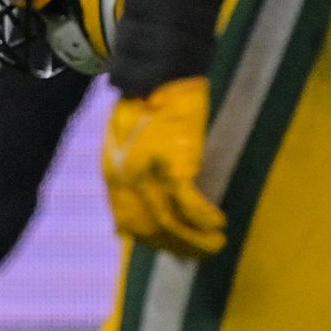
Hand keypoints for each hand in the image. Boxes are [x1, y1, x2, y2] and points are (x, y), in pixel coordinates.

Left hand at [103, 78, 225, 256]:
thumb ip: (128, 178)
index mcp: (112, 175)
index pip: (127, 223)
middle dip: (176, 246)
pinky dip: (204, 217)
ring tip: (216, 245)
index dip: (151, 242)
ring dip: (194, 239)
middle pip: (148, 228)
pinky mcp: (173, 160)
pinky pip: (188, 201)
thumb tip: (130, 220)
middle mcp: (124, 178)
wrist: (159, 75)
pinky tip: (218, 224)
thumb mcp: (124, 145)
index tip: (173, 253)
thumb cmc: (146, 107)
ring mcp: (148, 171)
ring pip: (169, 221)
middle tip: (199, 255)